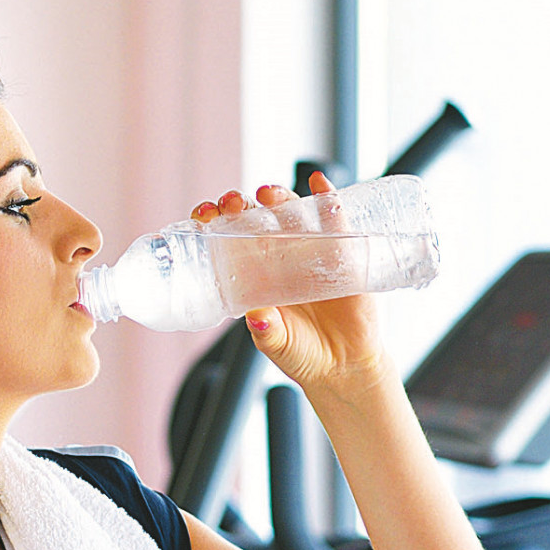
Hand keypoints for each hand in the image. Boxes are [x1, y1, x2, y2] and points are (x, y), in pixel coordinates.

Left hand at [190, 172, 391, 400]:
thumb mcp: (278, 345)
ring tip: (267, 194)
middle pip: (256, 219)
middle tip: (232, 204)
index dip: (214, 222)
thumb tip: (259, 317)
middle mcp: (280, 257)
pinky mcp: (343, 253)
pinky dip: (327, 198)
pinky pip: (335, 221)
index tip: (204, 216)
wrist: (345, 367)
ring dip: (278, 197)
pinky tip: (319, 183)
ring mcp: (310, 252)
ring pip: (290, 213)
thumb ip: (268, 332)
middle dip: (240, 205)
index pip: (228, 239)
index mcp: (255, 275)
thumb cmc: (303, 355)